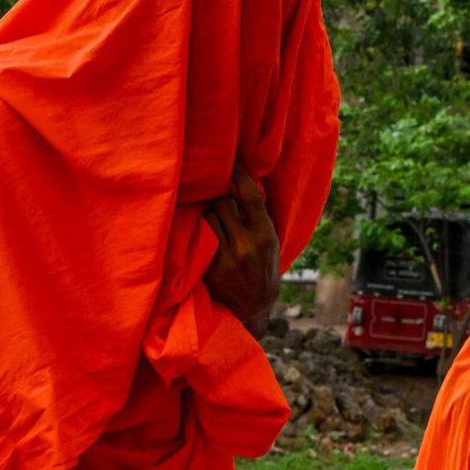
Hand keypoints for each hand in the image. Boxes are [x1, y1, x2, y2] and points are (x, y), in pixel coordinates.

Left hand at [203, 164, 280, 335]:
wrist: (253, 307)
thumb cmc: (262, 268)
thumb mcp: (270, 242)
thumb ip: (258, 218)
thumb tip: (244, 183)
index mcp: (265, 235)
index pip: (250, 197)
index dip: (240, 175)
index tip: (232, 162)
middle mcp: (245, 245)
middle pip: (223, 204)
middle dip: (221, 200)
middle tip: (221, 202)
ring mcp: (225, 258)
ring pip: (208, 218)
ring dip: (209, 216)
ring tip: (215, 222)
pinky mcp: (209, 269)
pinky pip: (199, 238)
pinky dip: (201, 232)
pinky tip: (203, 234)